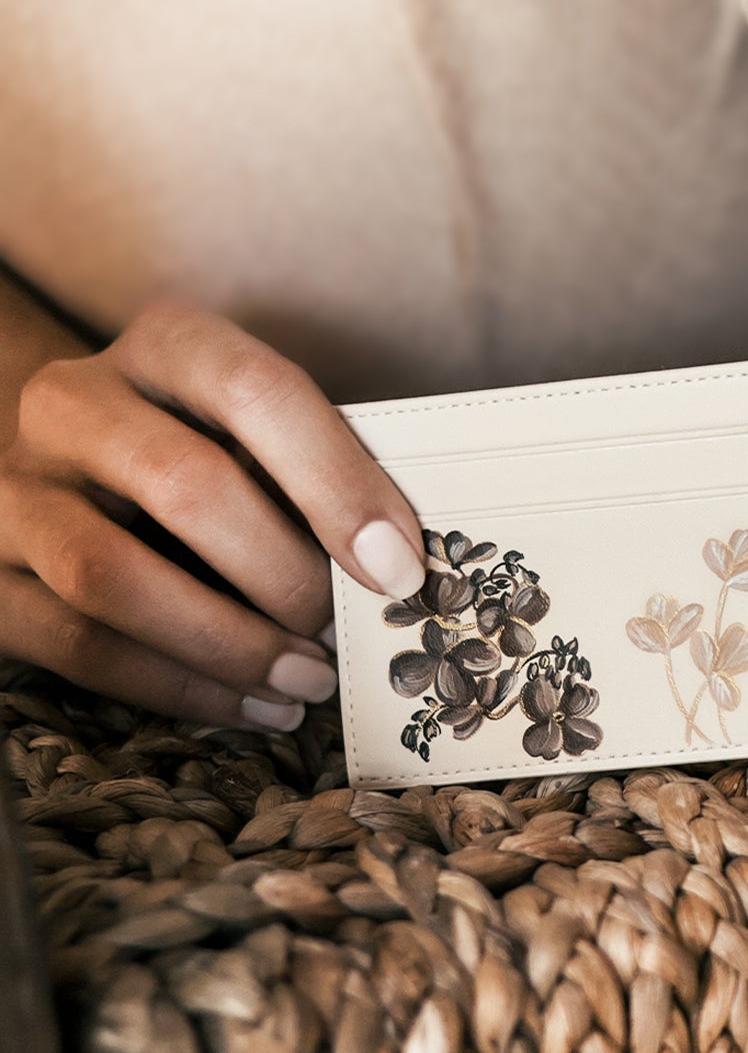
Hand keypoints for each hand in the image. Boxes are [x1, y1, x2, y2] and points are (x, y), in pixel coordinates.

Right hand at [0, 302, 426, 726]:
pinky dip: (181, 690)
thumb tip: (404, 568)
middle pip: (183, 485)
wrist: (65, 467)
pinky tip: (254, 708)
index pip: (256, 389)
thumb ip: (320, 473)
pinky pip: (80, 645)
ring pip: (112, 576)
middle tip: (345, 633)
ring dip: (229, 643)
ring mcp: (16, 491)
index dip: (336, 482)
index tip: (400, 567)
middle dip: (284, 575)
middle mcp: (72, 403)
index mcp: (162, 344)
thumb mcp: (256, 433)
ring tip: (307, 682)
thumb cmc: (204, 452)